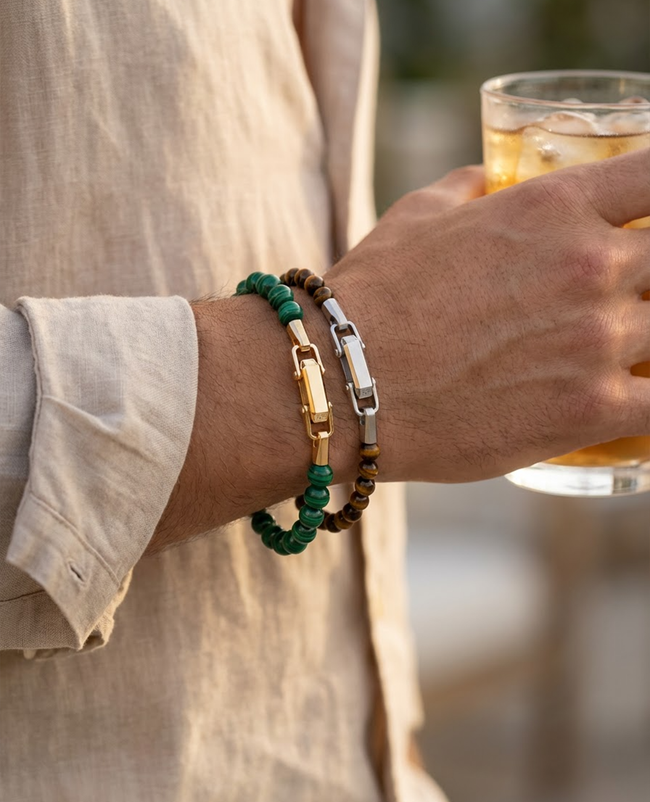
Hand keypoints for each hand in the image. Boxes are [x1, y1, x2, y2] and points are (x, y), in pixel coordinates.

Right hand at [327, 149, 649, 482]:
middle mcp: (592, 265)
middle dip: (648, 276)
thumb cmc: (374, 297)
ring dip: (646, 339)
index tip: (641, 219)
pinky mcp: (593, 410)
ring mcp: (599, 340)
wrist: (342, 382)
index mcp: (555, 205)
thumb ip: (470, 188)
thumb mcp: (419, 215)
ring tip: (609, 352)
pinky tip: (631, 403)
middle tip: (617, 299)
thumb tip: (488, 179)